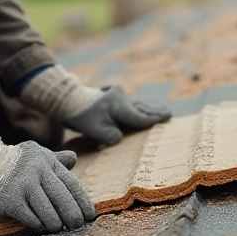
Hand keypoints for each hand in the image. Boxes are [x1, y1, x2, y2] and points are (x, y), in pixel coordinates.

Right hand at [0, 125, 94, 232]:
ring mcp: (23, 186)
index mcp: (47, 162)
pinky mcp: (10, 200)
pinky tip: (39, 227)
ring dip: (55, 224)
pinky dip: (37, 225)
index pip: (72, 184)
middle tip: (76, 226)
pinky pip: (30, 219)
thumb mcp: (34, 154)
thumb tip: (73, 159)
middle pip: (63, 200)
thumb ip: (55, 159)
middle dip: (73, 217)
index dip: (83, 202)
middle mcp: (37, 172)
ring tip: (57, 228)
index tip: (89, 215)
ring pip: (49, 213)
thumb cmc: (12, 162)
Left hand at [19, 66, 170, 145]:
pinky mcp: (113, 97)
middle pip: (141, 109)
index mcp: (119, 107)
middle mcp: (121, 99)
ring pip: (137, 105)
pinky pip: (130, 104)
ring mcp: (118, 96)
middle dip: (154, 112)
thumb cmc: (81, 117)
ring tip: (162, 111)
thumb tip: (118, 138)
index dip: (152, 120)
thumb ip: (108, 136)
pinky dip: (138, 108)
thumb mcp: (93, 129)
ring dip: (148, 109)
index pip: (139, 117)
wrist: (68, 99)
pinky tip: (144, 109)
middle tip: (168, 114)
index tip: (166, 119)